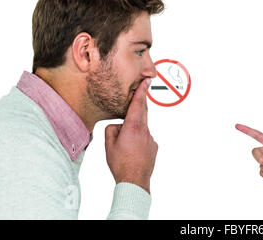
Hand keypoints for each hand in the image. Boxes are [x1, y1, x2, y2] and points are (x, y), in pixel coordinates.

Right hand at [105, 78, 157, 193]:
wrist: (135, 181)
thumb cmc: (120, 163)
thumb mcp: (109, 144)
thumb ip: (112, 129)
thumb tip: (118, 125)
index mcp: (133, 127)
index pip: (138, 105)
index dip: (141, 91)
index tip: (146, 81)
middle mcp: (145, 130)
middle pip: (142, 112)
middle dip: (139, 104)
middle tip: (137, 96)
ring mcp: (151, 139)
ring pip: (141, 128)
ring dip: (134, 129)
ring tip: (124, 145)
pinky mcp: (154, 147)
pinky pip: (144, 138)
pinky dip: (138, 140)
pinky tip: (132, 152)